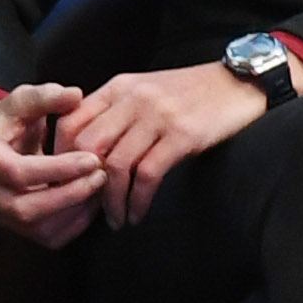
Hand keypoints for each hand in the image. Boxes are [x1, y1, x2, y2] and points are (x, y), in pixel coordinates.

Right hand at [0, 85, 107, 248]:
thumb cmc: (13, 122)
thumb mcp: (24, 100)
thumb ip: (47, 96)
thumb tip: (74, 96)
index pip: (19, 174)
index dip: (58, 169)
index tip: (92, 159)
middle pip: (28, 209)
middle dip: (70, 194)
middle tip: (101, 176)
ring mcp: (1, 216)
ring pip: (40, 229)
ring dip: (75, 211)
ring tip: (100, 187)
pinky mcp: (19, 230)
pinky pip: (50, 238)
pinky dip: (75, 224)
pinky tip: (92, 202)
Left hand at [54, 63, 274, 224]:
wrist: (242, 83)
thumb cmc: (190, 94)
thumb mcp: (145, 91)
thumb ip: (114, 112)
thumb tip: (82, 152)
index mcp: (118, 88)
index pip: (70, 122)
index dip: (61, 158)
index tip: (65, 184)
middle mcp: (133, 99)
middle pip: (87, 147)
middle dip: (82, 183)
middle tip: (87, 208)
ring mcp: (158, 116)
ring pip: (116, 165)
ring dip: (110, 202)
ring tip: (115, 220)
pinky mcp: (182, 136)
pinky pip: (147, 175)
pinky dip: (137, 201)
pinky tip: (137, 214)